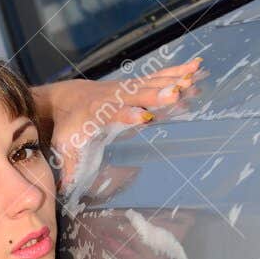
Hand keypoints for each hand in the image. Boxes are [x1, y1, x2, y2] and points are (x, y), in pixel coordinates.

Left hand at [32, 57, 201, 189]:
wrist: (69, 98)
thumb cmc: (70, 126)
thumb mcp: (66, 147)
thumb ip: (69, 167)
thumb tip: (64, 191)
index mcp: (99, 112)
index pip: (115, 113)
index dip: (129, 115)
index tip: (144, 117)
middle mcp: (115, 96)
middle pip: (138, 94)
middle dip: (157, 94)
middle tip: (178, 93)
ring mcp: (127, 88)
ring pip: (152, 83)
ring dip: (173, 80)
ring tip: (195, 78)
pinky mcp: (137, 84)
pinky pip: (159, 77)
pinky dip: (177, 72)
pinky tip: (196, 67)